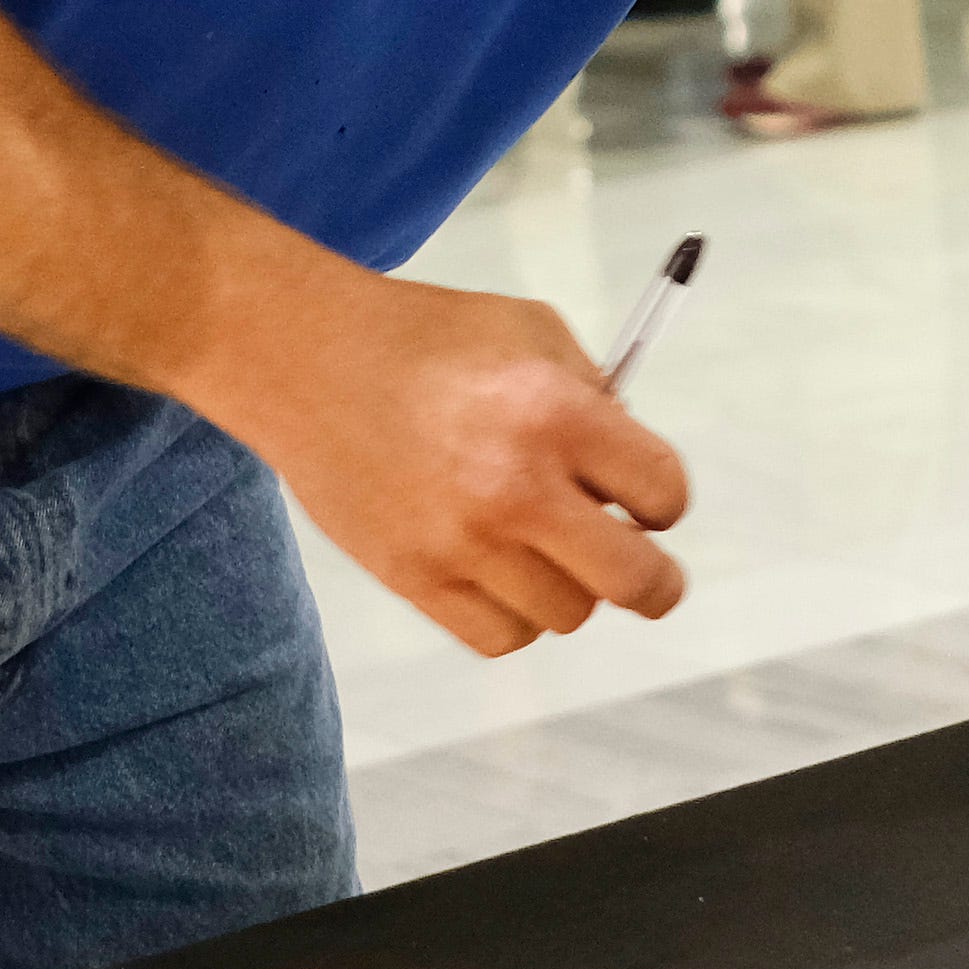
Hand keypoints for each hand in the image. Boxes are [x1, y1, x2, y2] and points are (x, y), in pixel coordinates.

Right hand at [194, 270, 691, 657]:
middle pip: (633, 581)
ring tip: (541, 544)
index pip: (661, 492)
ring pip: (567, 615)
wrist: (303, 356)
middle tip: (648, 571)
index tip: (651, 503)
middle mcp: (514, 485)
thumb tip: (629, 470)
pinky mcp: (413, 578)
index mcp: (555, 413)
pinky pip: (502, 637)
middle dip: (655, 581)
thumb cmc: (421, 336)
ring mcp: (461, 541)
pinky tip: (504, 572)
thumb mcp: (530, 330)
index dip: (664, 501)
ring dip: (570, 586)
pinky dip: (517, 616)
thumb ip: (593, 396)